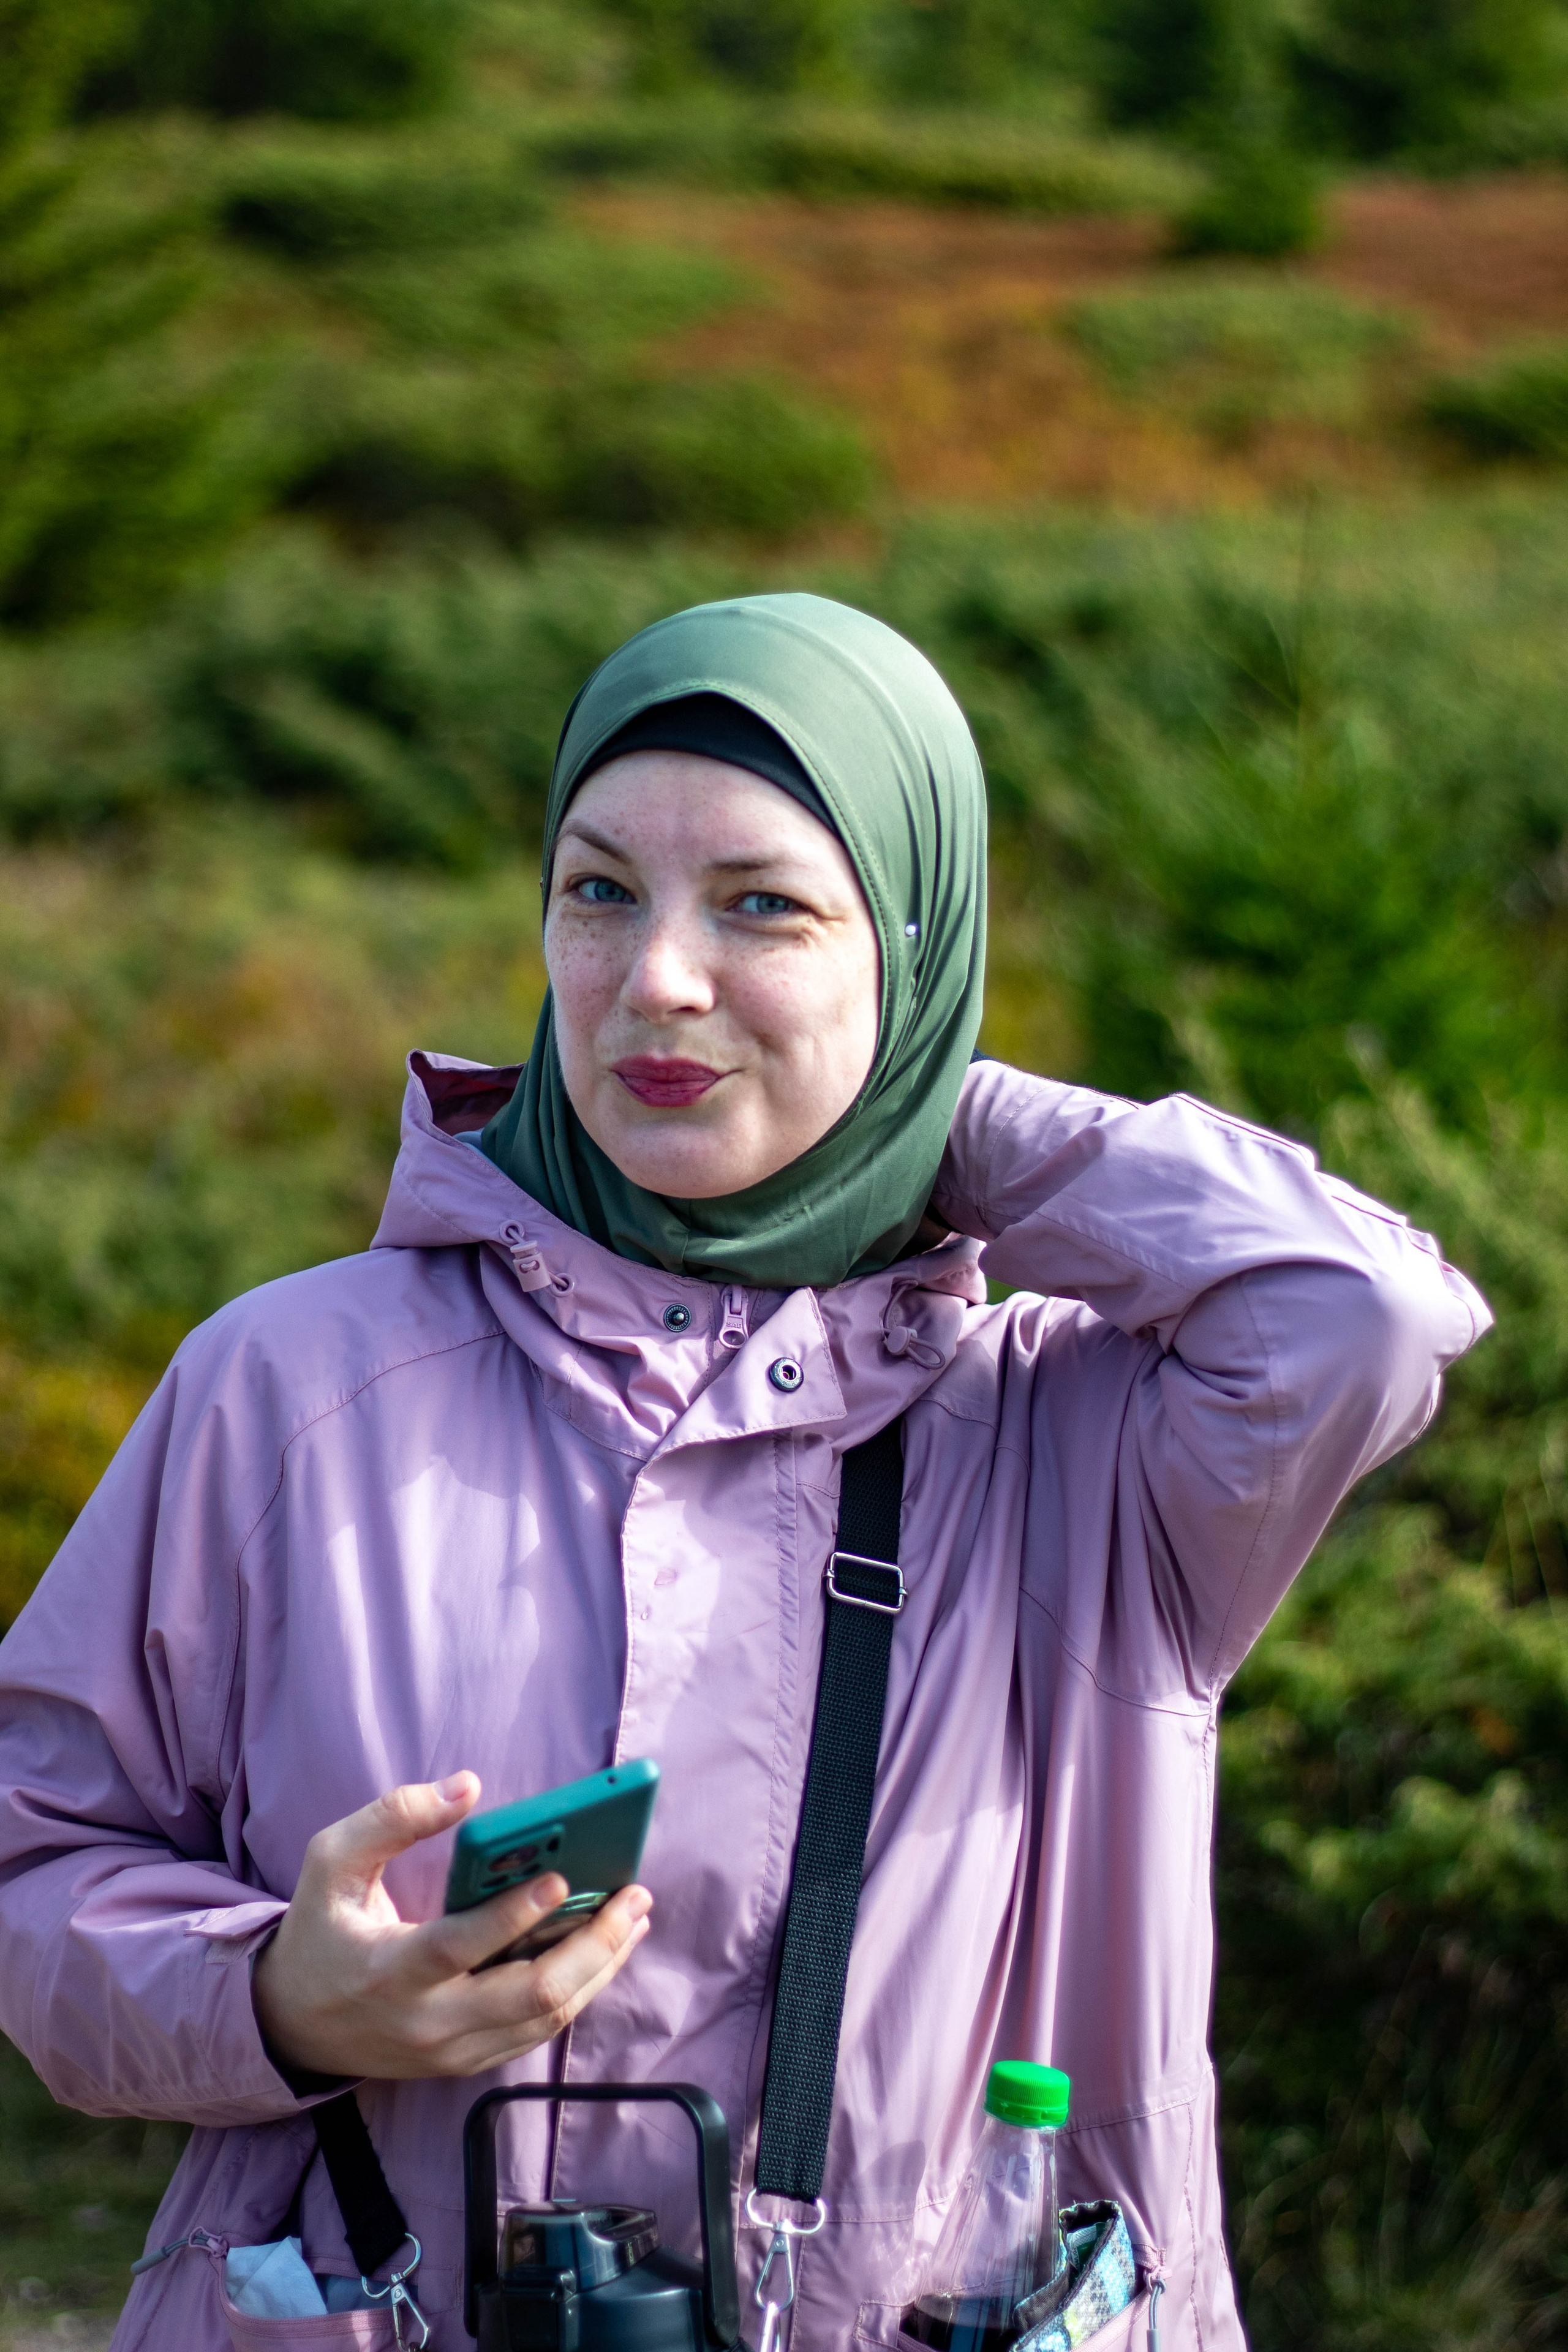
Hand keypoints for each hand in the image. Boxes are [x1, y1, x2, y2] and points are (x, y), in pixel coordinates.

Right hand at [251, 1772, 650, 2080]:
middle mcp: (428, 2022)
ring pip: (547, 2018)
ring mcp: (453, 2050)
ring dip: (601, 1966)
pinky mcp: (469, 2062)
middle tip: (633, 1894)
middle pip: (530, 1995)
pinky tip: (605, 1949)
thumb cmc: (321, 1930)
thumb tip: (467, 1787)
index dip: (513, 1914)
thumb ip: (392, 1818)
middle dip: (593, 1944)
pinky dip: (581, 1989)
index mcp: (389, 1971)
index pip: (460, 1947)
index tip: (561, 1877)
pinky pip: (539, 2030)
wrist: (292, 2025)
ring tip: (635, 1915)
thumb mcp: (330, 1862)